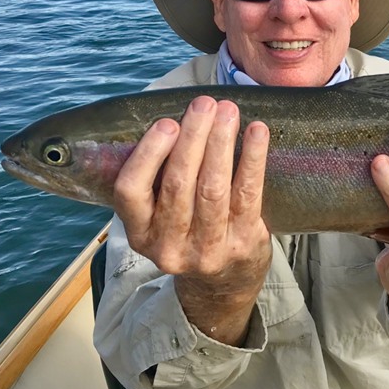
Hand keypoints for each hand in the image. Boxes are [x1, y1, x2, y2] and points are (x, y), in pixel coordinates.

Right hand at [113, 96, 270, 344]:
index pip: (131, 192)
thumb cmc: (188, 232)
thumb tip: (176, 117)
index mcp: (140, 233)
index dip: (149, 154)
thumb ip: (158, 179)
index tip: (167, 122)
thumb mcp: (159, 218)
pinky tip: (257, 132)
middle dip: (193, 138)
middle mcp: (169, 246)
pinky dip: (253, 158)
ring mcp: (208, 249)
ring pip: (213, 188)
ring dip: (221, 143)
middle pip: (178, 184)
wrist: (221, 284)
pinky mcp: (243, 243)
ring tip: (228, 111)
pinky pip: (248, 194)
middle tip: (204, 104)